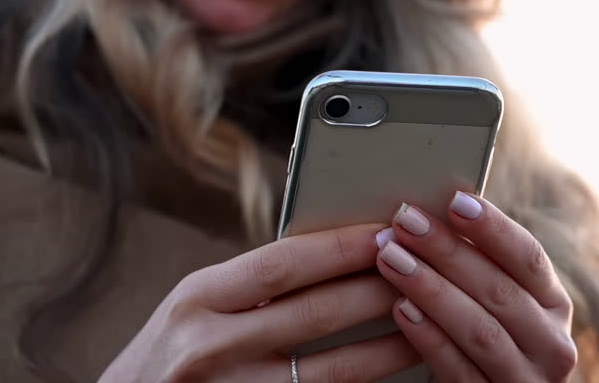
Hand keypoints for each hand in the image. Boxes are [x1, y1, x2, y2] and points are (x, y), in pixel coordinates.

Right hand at [100, 223, 420, 381]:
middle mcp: (210, 348)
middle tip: (428, 267)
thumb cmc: (166, 358)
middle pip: (316, 313)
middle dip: (380, 289)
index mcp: (196, 298)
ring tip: (432, 320)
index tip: (387, 230)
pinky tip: (397, 372)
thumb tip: (336, 251)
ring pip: (334, 371)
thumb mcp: (194, 308)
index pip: (282, 263)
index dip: (341, 246)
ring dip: (390, 345)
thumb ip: (251, 285)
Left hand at [374, 193, 577, 381]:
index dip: (494, 228)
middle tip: (405, 222)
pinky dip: (429, 337)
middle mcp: (552, 344)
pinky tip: (401, 310)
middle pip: (500, 290)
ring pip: (481, 329)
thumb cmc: (482, 334)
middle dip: (448, 251)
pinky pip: (459, 369)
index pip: (530, 258)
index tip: (456, 200)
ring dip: (432, 289)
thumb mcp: (493, 302)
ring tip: (392, 259)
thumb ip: (478, 265)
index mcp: (554, 304)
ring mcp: (526, 380)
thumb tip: (431, 211)